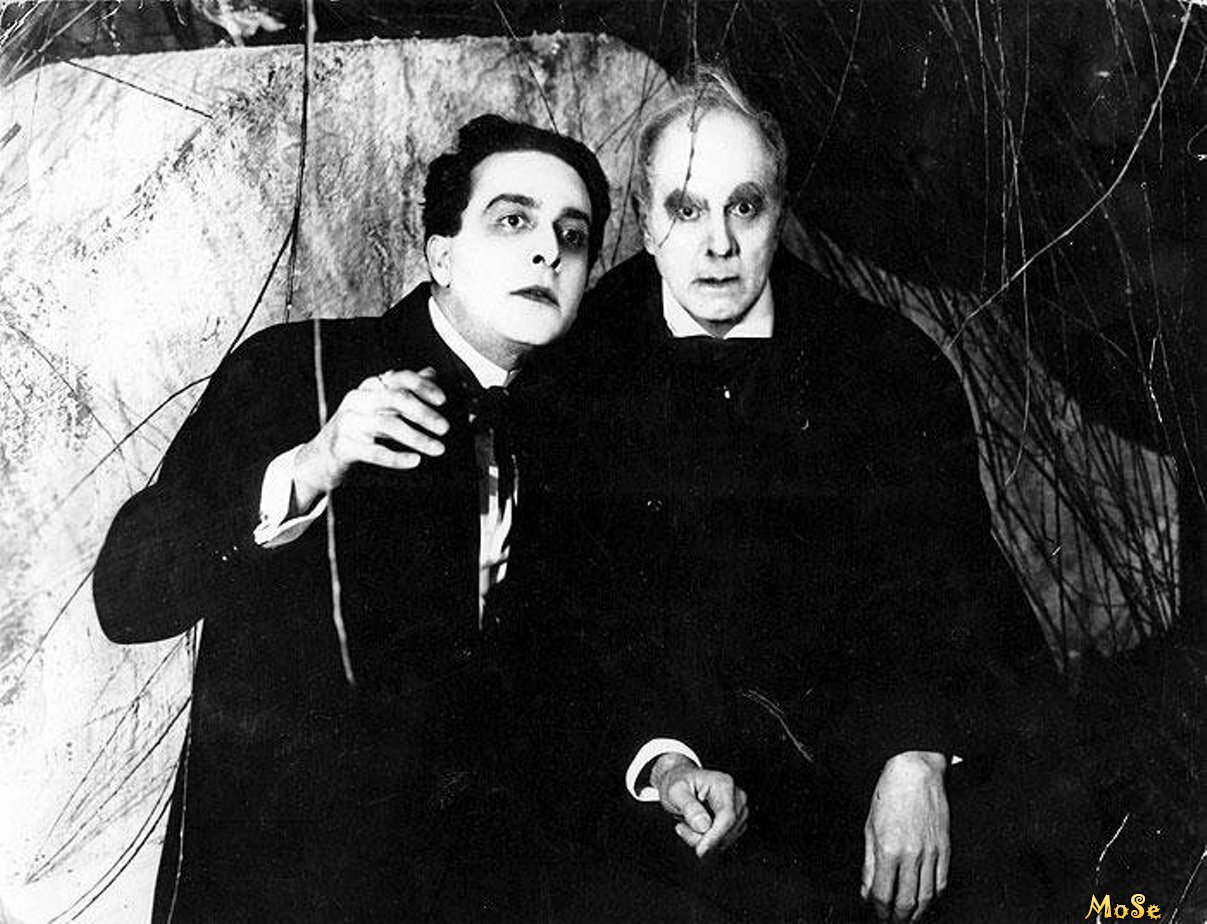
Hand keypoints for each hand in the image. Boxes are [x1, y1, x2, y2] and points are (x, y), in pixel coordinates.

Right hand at [292, 368, 448, 510]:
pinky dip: (396, 457)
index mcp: (370, 387)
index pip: (400, 377)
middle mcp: (358, 399)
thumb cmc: (359, 429)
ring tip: (437, 449)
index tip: (444, 401)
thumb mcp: (381, 406)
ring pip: (387, 423)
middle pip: (395, 398)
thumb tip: (431, 373)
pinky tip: (414, 461)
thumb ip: (405, 390)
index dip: (424, 386)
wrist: (321, 457)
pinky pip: (373, 451)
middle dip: (424, 413)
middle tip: (445, 428)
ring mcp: (348, 421)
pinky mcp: (343, 445)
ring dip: (417, 437)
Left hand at [651, 753, 748, 856]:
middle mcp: (736, 796)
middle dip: (703, 838)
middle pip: (728, 831)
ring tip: (687, 825)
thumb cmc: (678, 783)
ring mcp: (739, 809)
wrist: (680, 781)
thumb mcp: (675, 792)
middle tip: (681, 828)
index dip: (715, 837)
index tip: (700, 850)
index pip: (727, 817)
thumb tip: (704, 825)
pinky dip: (708, 841)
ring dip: (703, 840)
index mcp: (723, 784)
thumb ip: (689, 807)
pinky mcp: (736, 821)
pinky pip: (725, 841)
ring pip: (726, 839)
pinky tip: (695, 829)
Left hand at [861, 751, 948, 922]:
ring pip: (927, 897)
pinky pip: (942, 882)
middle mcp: (911, 855)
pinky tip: (927, 903)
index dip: (878, 910)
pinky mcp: (945, 848)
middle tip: (891, 922)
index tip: (875, 914)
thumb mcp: (869, 827)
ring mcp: (931, 853)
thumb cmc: (889, 794)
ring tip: (908, 919)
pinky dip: (934, 898)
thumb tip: (867, 890)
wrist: (916, 772)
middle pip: (906, 902)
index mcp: (888, 849)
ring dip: (917, 914)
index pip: (882, 894)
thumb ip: (868, 863)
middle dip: (897, 918)